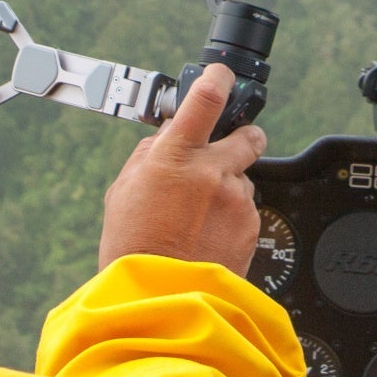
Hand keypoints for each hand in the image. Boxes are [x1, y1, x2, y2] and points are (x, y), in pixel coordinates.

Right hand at [99, 63, 267, 272]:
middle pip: (248, 134)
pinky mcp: (252, 226)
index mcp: (175, 155)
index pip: (206, 98)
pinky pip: (246, 209)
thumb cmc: (133, 250)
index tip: (220, 75)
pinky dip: (232, 218)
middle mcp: (212, 171)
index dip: (217, 79)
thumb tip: (165, 139)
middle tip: (224, 154)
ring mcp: (236, 199)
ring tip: (200, 218)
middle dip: (241, 138)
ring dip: (228, 188)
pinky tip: (208, 237)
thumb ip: (150, 157)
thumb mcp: (124, 192)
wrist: (160, 301)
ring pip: (243, 178)